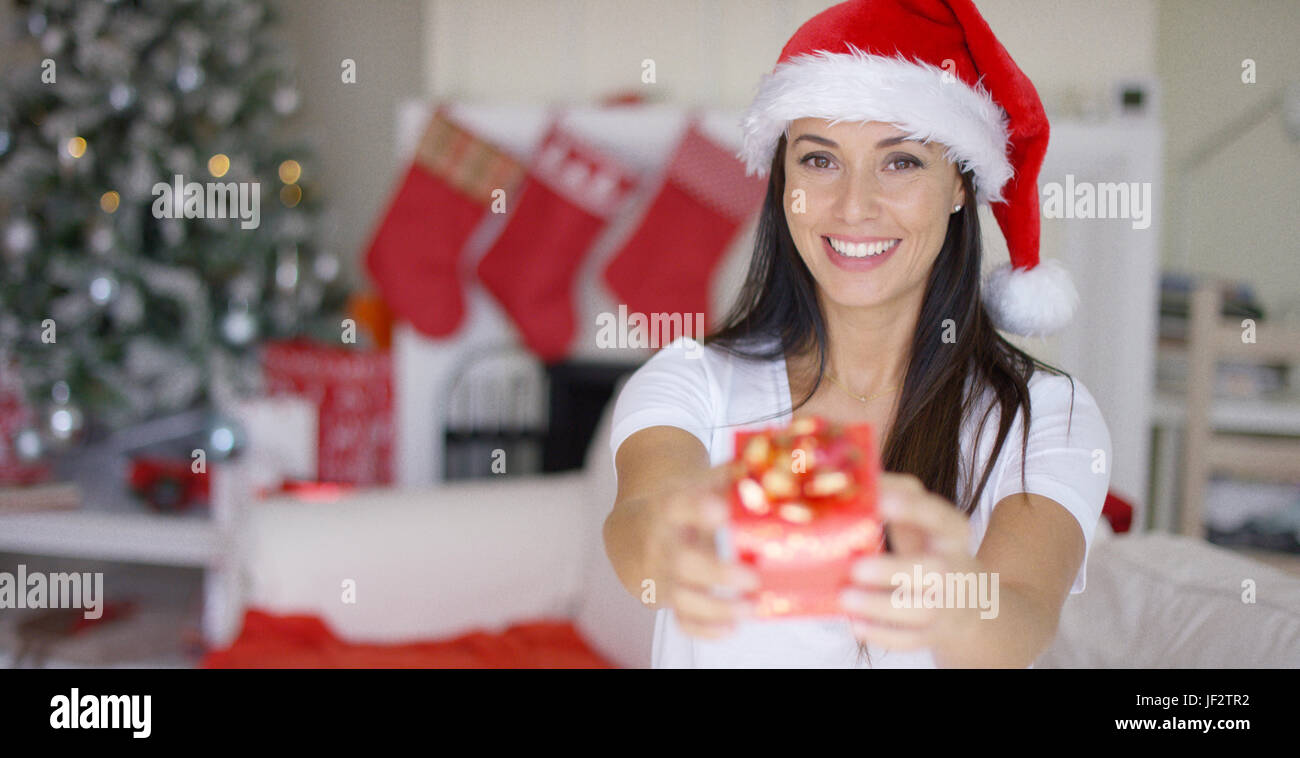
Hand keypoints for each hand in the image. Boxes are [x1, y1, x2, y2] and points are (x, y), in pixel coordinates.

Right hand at [641, 462, 759, 638]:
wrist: (628, 530)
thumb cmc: (672, 506)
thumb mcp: (690, 485)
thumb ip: (723, 477)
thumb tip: (761, 465)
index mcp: (667, 509)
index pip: (676, 506)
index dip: (696, 509)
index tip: (719, 511)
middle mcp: (660, 544)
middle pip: (681, 562)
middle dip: (716, 572)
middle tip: (752, 576)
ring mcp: (660, 576)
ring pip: (682, 597)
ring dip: (716, 607)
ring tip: (751, 608)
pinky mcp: (663, 600)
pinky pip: (681, 620)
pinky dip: (705, 629)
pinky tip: (732, 628)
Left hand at [839, 472, 981, 651]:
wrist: (969, 603)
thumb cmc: (929, 549)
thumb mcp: (922, 520)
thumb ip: (896, 496)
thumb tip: (852, 473)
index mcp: (953, 532)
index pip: (938, 516)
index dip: (912, 509)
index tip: (881, 501)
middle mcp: (956, 567)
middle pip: (933, 571)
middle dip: (892, 570)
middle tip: (855, 567)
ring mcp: (949, 604)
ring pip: (921, 610)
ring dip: (880, 605)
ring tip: (845, 598)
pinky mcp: (936, 633)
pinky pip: (911, 639)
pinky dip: (882, 635)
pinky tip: (856, 626)